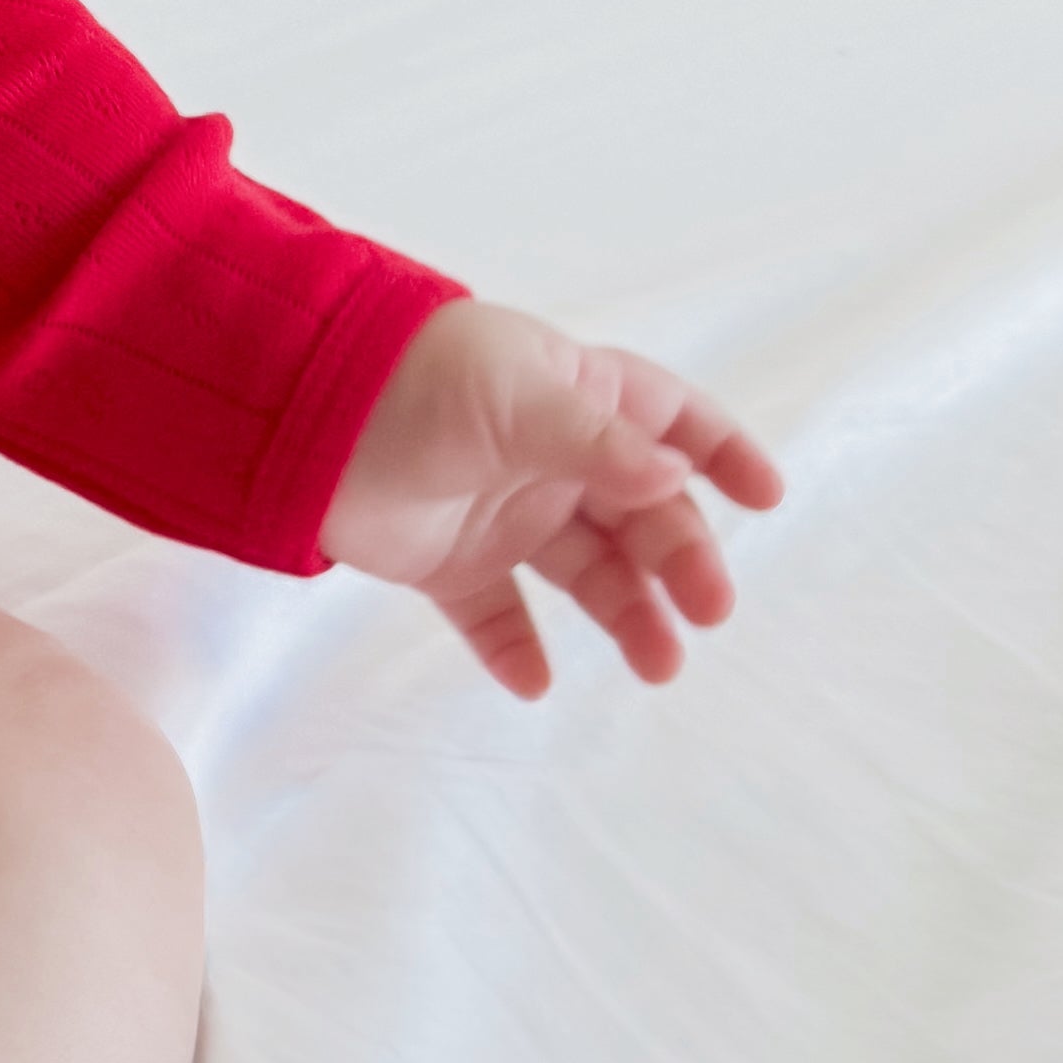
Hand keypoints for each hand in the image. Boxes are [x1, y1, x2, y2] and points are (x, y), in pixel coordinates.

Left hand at [318, 300, 783, 698]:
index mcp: (575, 395)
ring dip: (627, 617)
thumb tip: (674, 478)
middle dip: (680, 559)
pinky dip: (517, 652)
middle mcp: (549, 457)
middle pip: (640, 513)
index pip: (670, 419)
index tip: (765, 498)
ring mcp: (503, 513)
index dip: (721, 453)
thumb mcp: (516, 399)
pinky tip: (537, 683)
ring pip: (586, 574)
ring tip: (658, 665)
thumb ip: (596, 445)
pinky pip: (497, 617)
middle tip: (708, 609)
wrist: (297, 415)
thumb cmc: (416, 379)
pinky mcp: (449, 564)